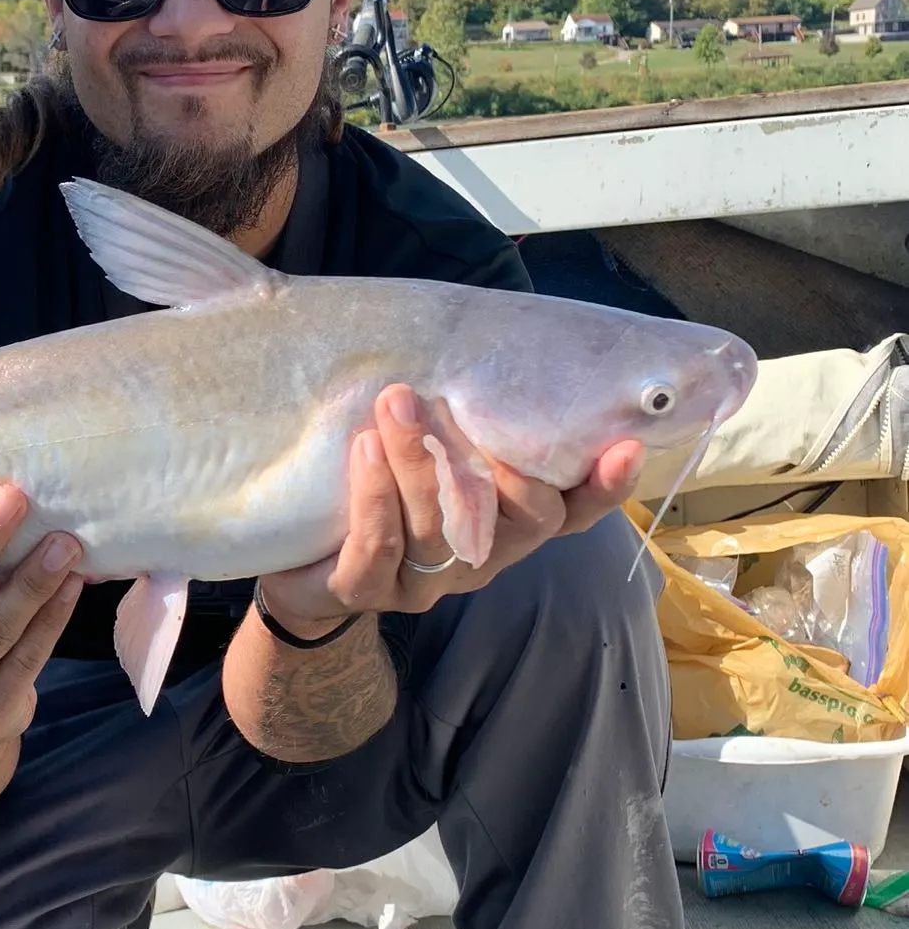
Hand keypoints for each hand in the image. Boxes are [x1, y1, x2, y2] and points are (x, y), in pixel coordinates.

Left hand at [259, 386, 643, 628]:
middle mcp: (478, 557)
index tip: (625, 445)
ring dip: (417, 460)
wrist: (303, 560)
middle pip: (515, 521)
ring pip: (439, 528)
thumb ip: (462, 414)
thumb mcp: (429, 447)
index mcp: (505, 525)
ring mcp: (424, 581)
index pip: (572, 513)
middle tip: (445, 398)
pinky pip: (378, 548)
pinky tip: (365, 448)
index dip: (603, 488)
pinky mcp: (366, 590)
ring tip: (395, 402)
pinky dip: (375, 496)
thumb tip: (478, 338)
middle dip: (490, 459)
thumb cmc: (380, 485)